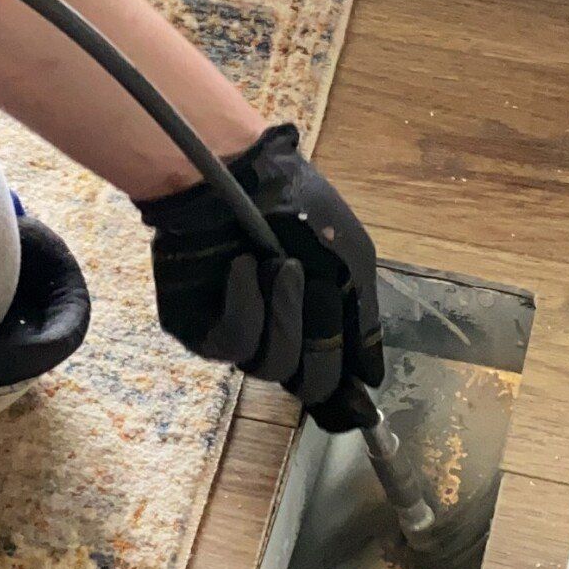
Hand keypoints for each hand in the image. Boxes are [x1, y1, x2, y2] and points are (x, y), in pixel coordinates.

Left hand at [139, 123, 384, 428]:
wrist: (237, 173)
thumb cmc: (299, 209)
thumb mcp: (352, 262)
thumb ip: (363, 323)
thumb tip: (372, 379)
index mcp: (313, 325)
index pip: (328, 379)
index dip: (342, 390)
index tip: (357, 395)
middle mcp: (276, 336)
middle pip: (304, 383)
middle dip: (319, 340)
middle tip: (316, 287)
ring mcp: (237, 335)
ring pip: (270, 366)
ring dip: (282, 313)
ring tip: (278, 263)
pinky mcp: (197, 328)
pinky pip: (230, 343)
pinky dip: (244, 304)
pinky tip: (243, 267)